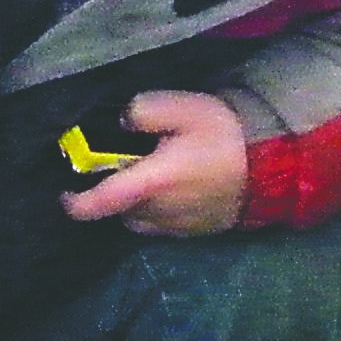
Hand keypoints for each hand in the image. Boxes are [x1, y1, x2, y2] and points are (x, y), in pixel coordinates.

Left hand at [59, 89, 247, 235]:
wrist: (276, 166)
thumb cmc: (226, 135)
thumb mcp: (184, 108)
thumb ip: (143, 111)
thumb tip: (121, 121)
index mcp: (149, 184)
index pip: (98, 204)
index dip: (73, 202)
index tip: (64, 192)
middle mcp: (157, 213)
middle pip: (118, 209)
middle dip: (114, 190)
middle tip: (122, 163)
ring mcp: (177, 228)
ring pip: (139, 219)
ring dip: (136, 202)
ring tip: (150, 173)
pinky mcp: (194, 233)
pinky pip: (162, 225)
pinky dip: (159, 210)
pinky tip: (175, 187)